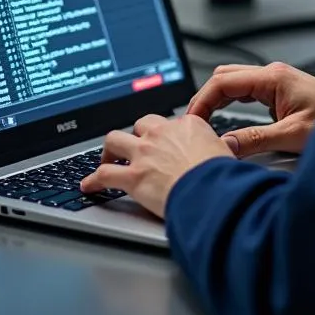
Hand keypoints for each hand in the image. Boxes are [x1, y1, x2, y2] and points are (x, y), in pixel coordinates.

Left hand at [80, 113, 232, 218]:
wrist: (212, 191)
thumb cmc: (222, 176)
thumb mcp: (226, 154)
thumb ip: (219, 148)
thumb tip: (225, 148)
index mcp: (187, 125)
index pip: (169, 122)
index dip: (165, 133)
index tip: (163, 142)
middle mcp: (162, 133)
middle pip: (140, 124)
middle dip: (136, 135)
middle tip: (135, 148)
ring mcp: (144, 153)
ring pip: (115, 140)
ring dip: (109, 150)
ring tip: (107, 159)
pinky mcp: (133, 176)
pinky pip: (104, 174)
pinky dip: (93, 180)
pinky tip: (89, 186)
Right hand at [186, 61, 314, 157]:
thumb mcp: (293, 136)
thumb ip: (255, 140)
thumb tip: (225, 145)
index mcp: (273, 78)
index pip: (222, 81)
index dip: (201, 101)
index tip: (190, 121)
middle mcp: (273, 74)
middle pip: (225, 76)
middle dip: (205, 98)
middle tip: (193, 123)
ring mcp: (277, 80)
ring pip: (234, 81)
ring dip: (217, 99)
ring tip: (204, 123)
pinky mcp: (281, 90)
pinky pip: (246, 90)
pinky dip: (231, 102)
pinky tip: (226, 118)